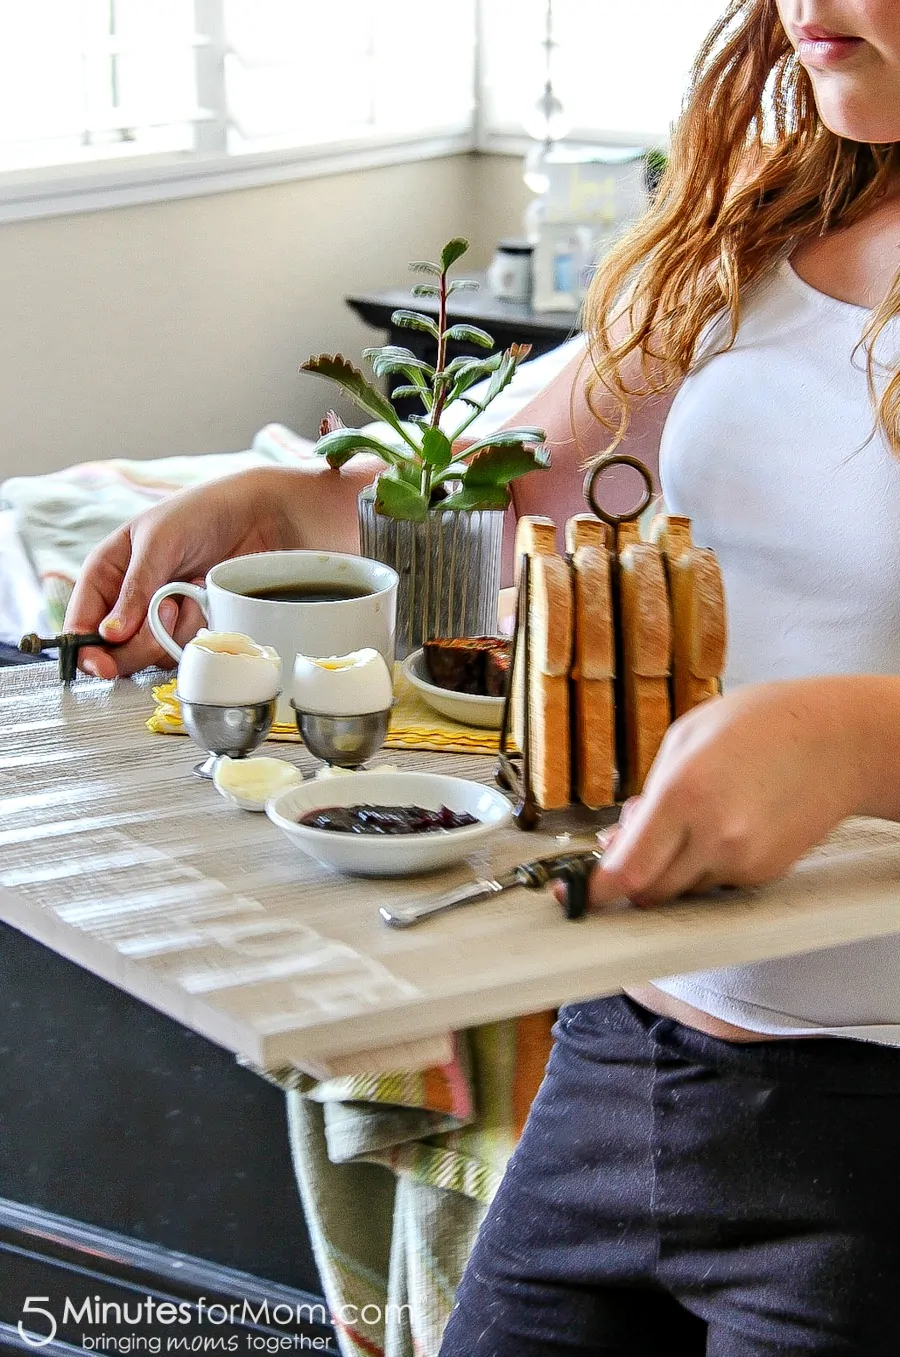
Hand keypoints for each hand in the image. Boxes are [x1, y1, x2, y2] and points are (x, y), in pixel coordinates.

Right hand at [64, 469, 302, 677]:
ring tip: (191, 590)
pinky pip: (182, 649)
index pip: (80, 625)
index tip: (105, 666)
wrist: (255, 516)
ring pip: (150, 655)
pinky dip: (196, 629)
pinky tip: (205, 600)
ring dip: (173, 629)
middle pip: (114, 652)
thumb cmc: (200, 514)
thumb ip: (134, 589)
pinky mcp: (188, 626)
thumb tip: (109, 636)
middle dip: (141, 639)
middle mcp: (127, 601)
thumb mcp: (159, 543)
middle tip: (168, 606)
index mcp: (106, 575)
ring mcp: (158, 617)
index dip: (87, 651)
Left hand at [568, 680, 866, 908]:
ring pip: (683, 890)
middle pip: (650, 893)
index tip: (578, 893)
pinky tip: (719, 825)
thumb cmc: (759, 725)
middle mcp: (714, 837)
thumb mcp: (684, 739)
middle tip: (626, 848)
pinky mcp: (765, 873)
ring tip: (687, 820)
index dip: (596, 890)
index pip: (627, 871)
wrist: (837, 740)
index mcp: (684, 795)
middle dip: (631, 879)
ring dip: (670, 869)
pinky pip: (715, 883)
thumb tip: (620, 841)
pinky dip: (703, 865)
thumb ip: (648, 795)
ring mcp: (744, 860)